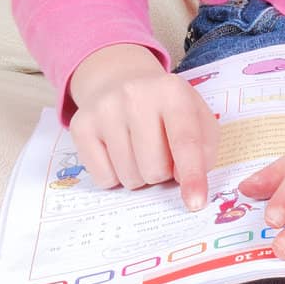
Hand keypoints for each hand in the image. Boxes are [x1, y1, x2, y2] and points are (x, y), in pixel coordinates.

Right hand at [68, 43, 219, 211]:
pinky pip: (103, 179)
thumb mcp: (197, 116)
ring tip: (139, 149)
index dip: (192, 175)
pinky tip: (117, 151)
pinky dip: (115, 176)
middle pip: (154, 169)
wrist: (120, 80)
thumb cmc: (165, 107)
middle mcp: (135, 95)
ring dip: (139, 175)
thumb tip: (184, 179)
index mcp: (172, 92)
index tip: (196, 203)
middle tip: (160, 153)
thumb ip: (204, 148)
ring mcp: (104, 110)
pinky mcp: (80, 126)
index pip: (185, 141)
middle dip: (162, 173)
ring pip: (129, 178)